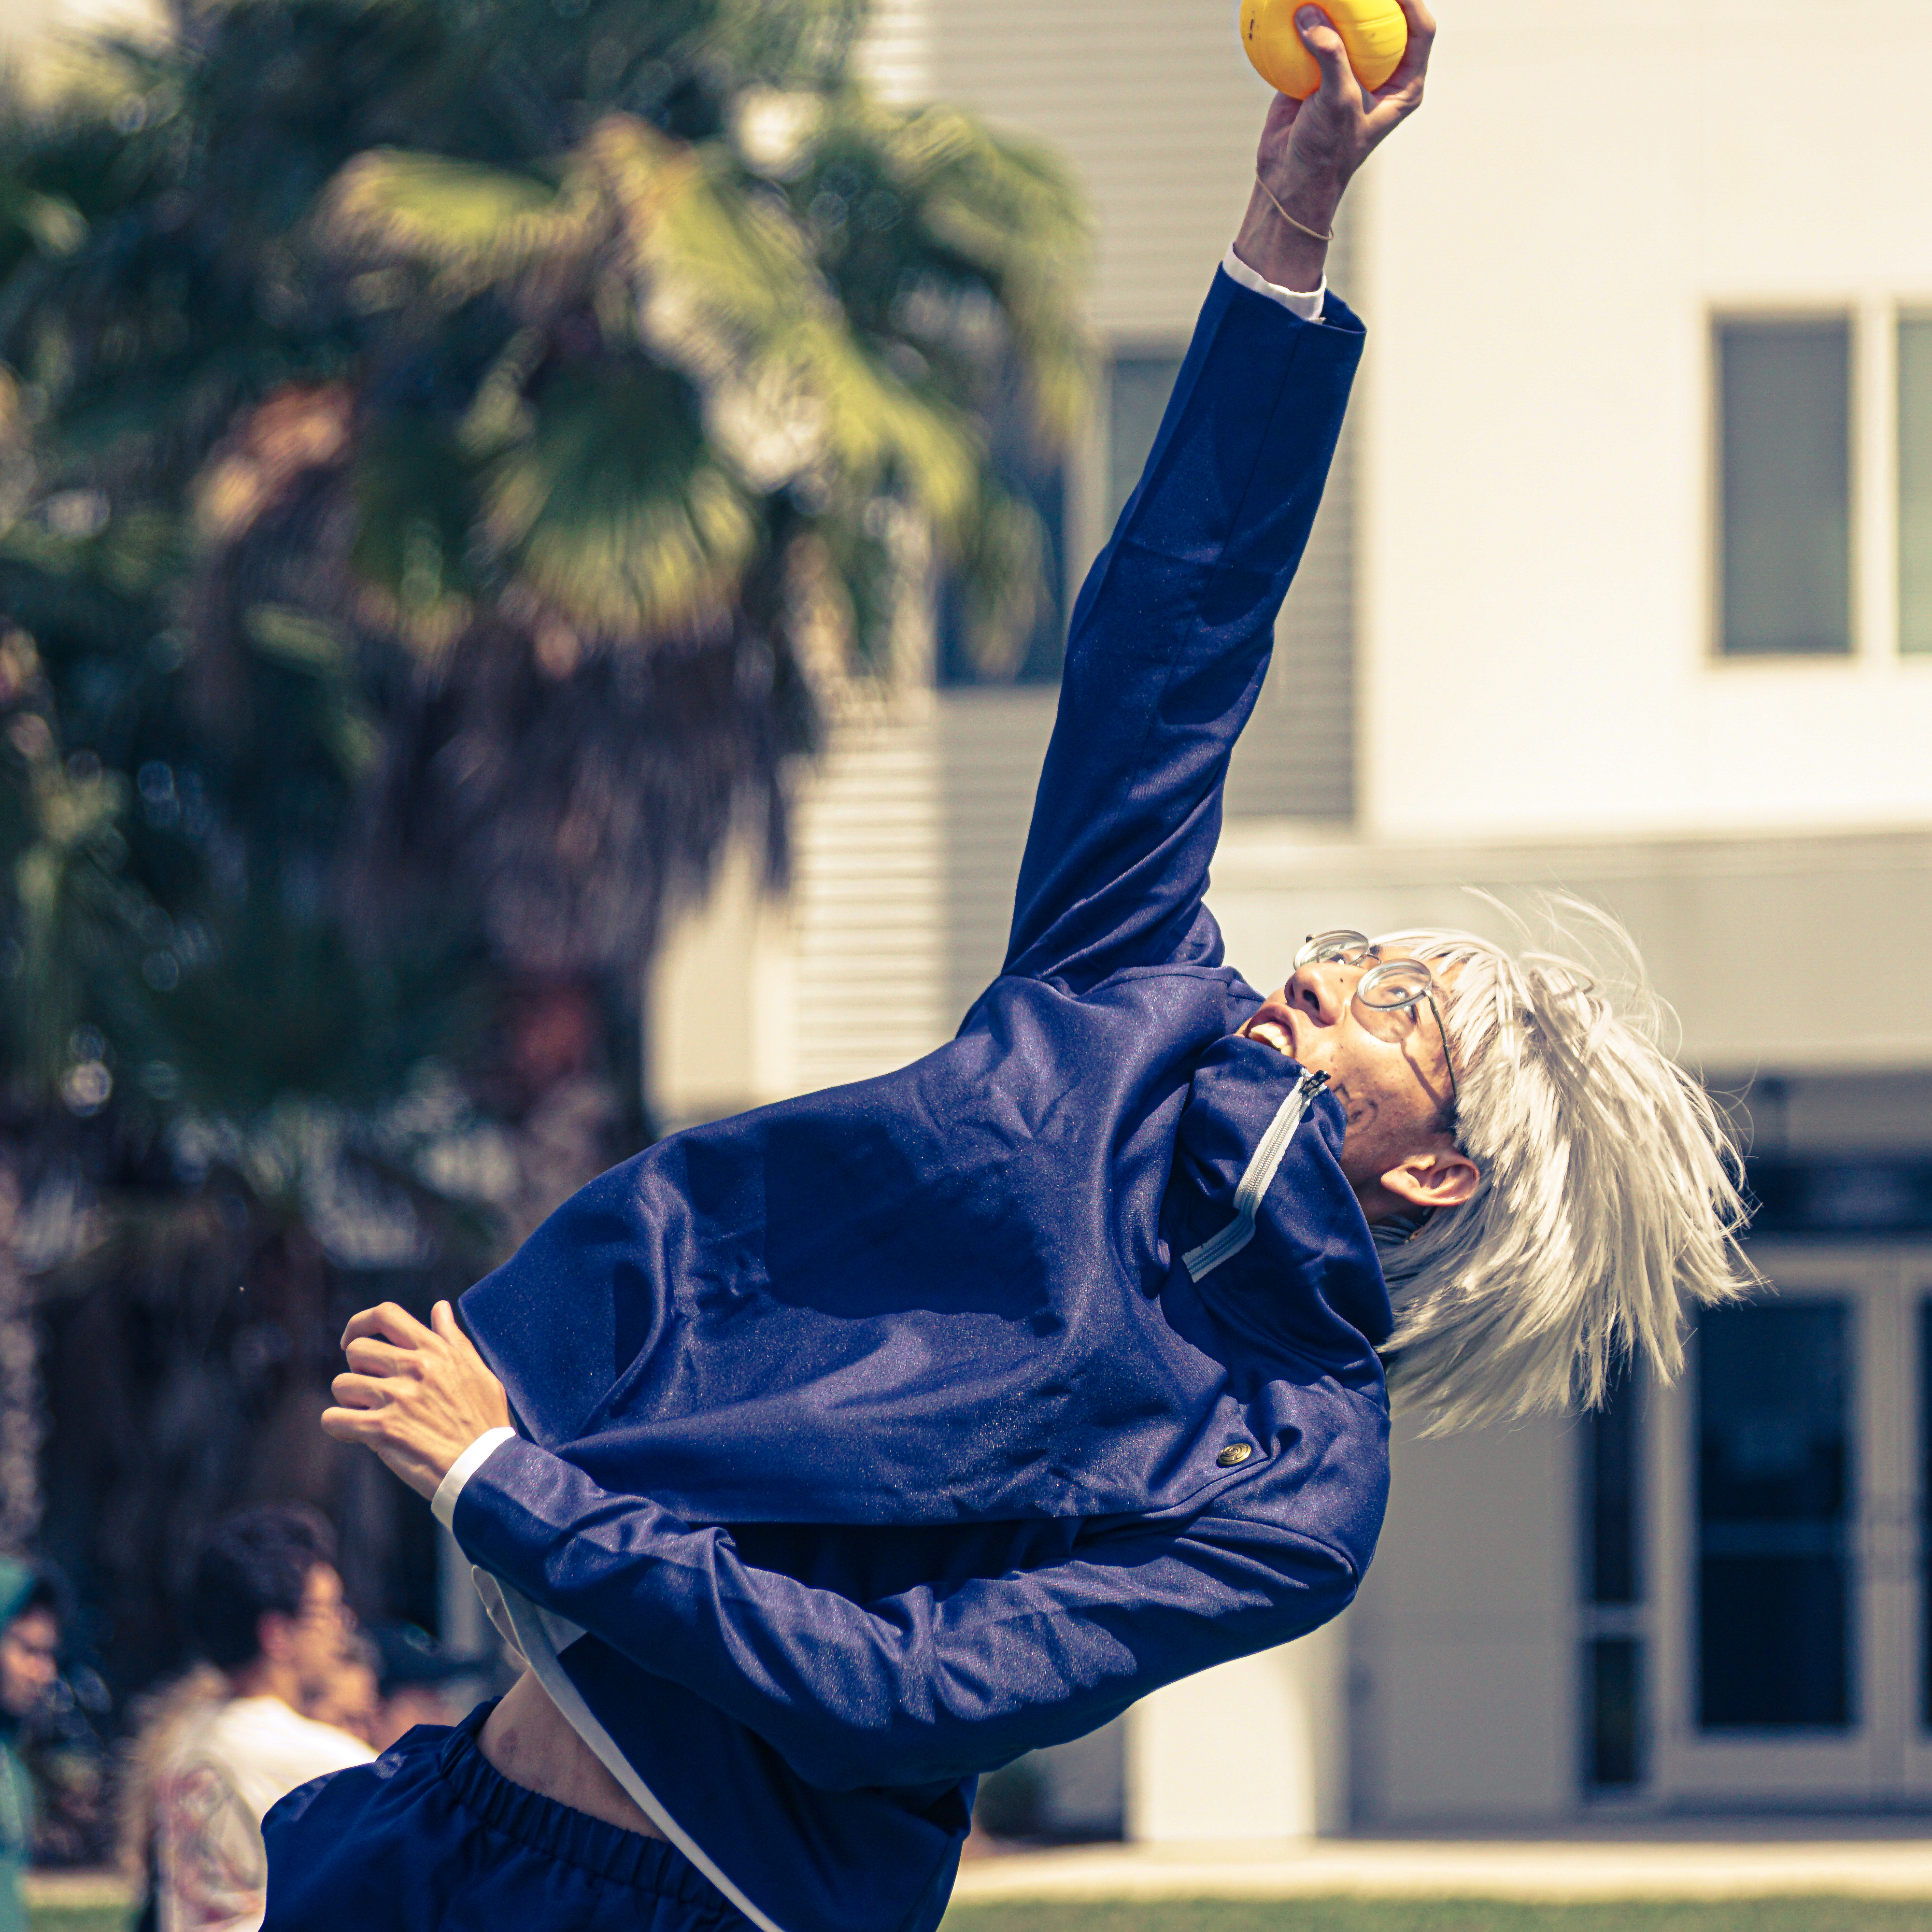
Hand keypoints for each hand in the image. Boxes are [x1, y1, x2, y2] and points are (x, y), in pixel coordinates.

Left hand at [321, 1300, 511, 1499]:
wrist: (486, 1467)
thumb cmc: (485, 1422)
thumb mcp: (479, 1372)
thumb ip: (454, 1340)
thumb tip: (440, 1308)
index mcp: (436, 1351)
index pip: (386, 1315)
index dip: (360, 1323)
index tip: (353, 1340)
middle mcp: (415, 1368)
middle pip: (356, 1350)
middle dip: (359, 1371)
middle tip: (373, 1390)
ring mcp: (397, 1398)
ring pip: (341, 1384)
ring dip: (350, 1401)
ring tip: (369, 1414)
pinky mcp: (383, 1430)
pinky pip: (333, 1419)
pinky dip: (338, 1426)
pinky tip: (356, 1434)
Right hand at [1236, 0, 1435, 289]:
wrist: (1289, 178)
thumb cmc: (1326, 150)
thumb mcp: (1338, 102)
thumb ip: (1330, 56)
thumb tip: (1308, 14)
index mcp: (1402, 83)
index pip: (1421, 30)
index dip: (1412, 1)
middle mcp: (1379, 73)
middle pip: (1382, 22)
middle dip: (1370, 0)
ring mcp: (1347, 70)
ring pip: (1345, 26)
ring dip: (1333, 4)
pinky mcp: (1316, 71)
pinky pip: (1311, 39)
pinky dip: (1301, 22)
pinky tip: (1290, 4)